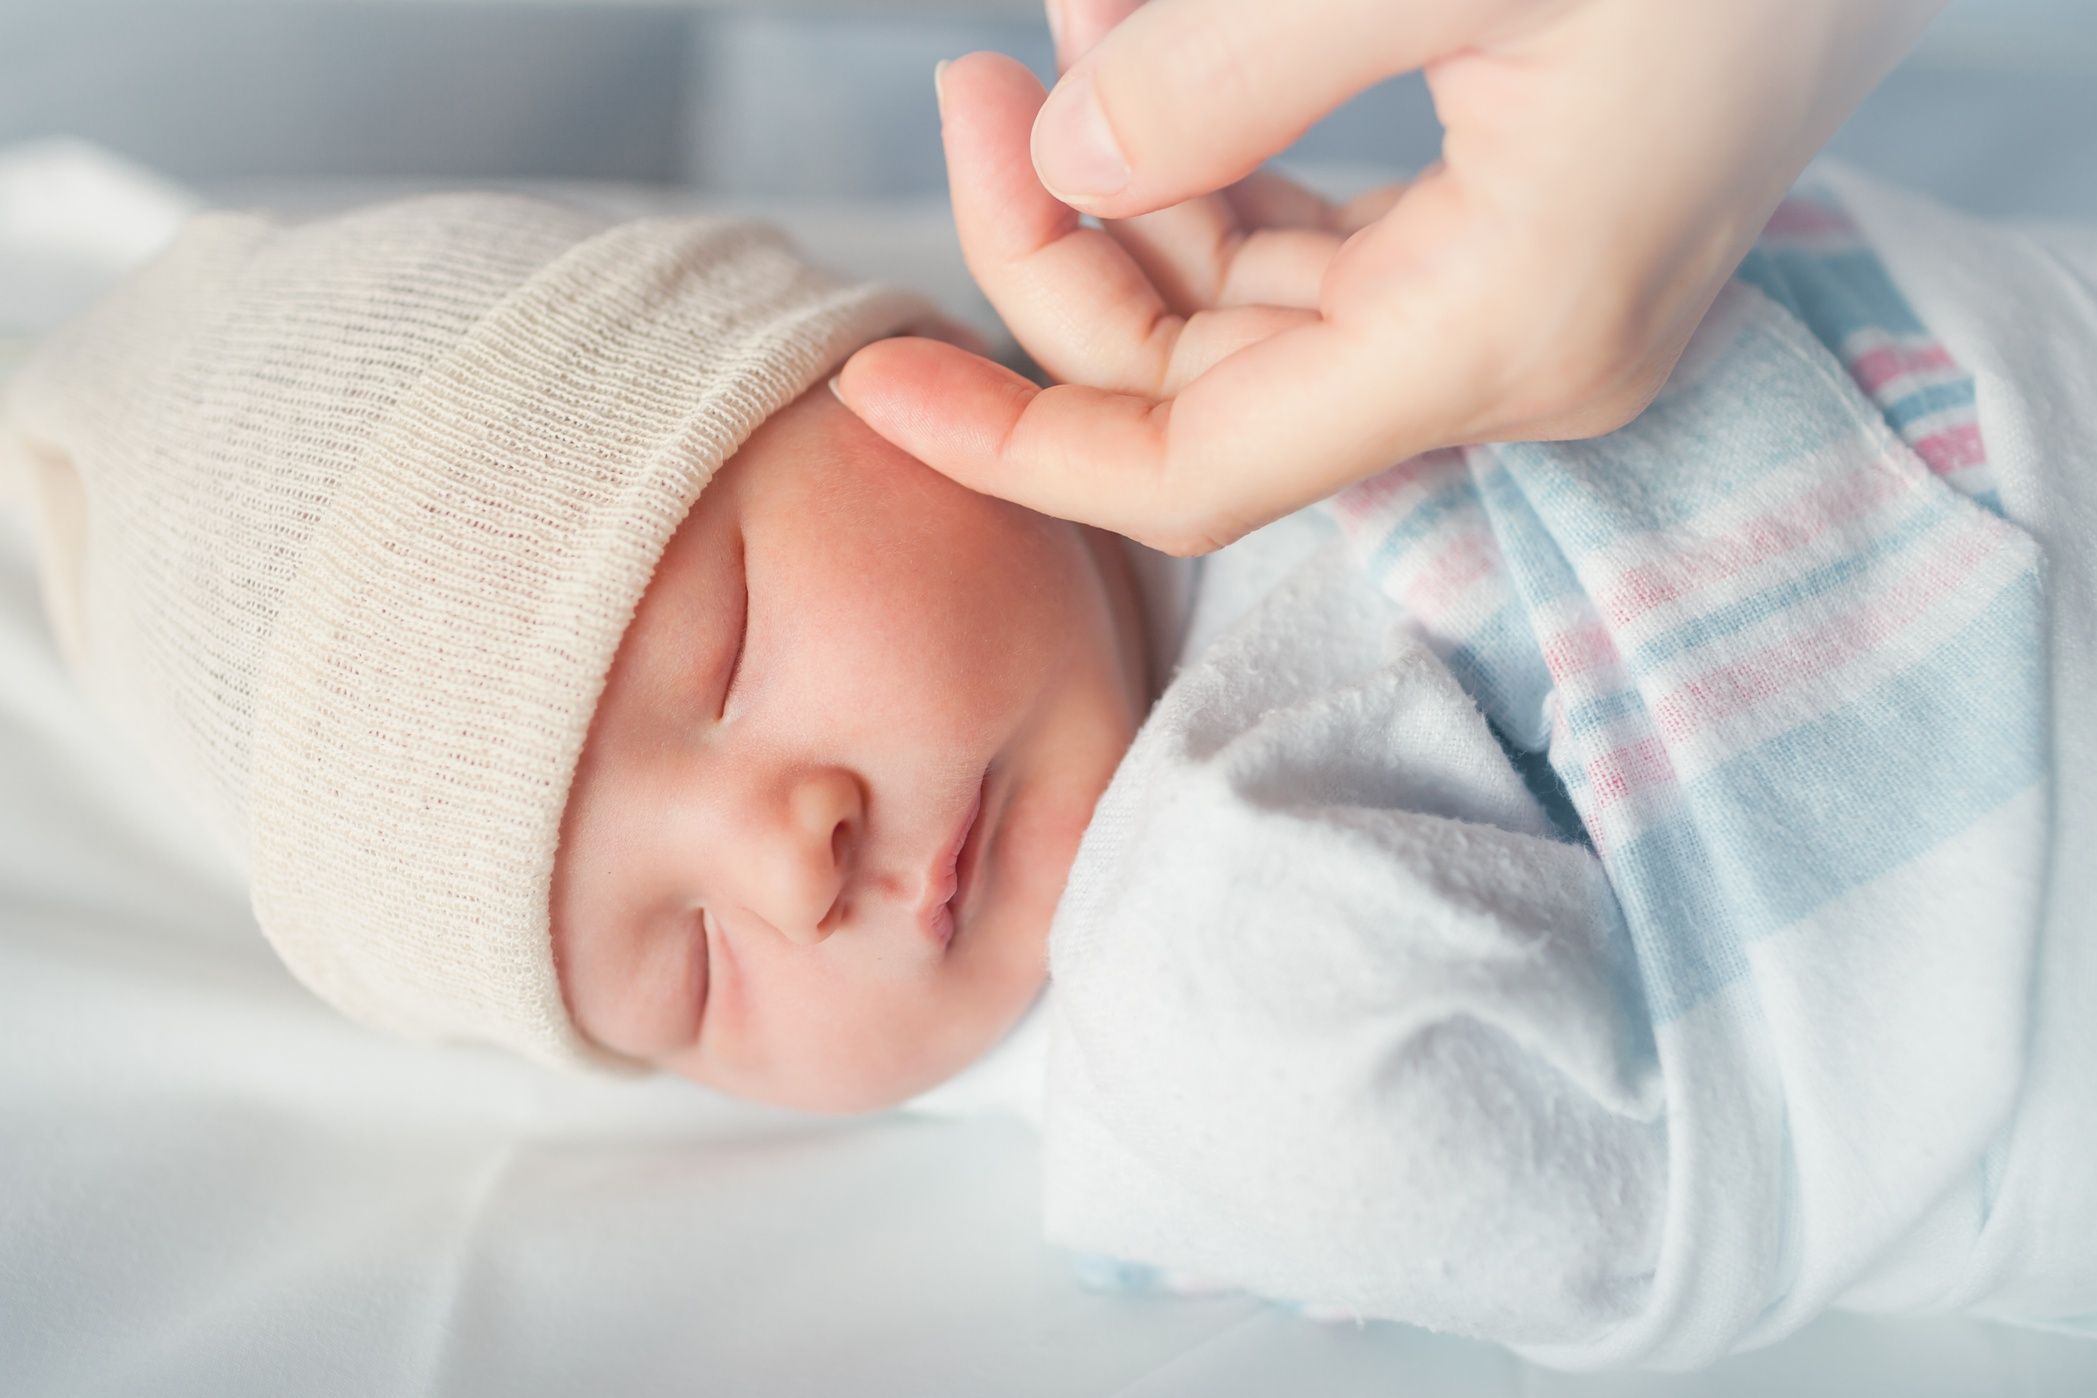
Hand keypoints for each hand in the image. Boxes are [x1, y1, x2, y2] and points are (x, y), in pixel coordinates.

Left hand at [835, 0, 1943, 555]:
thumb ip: (1228, 74)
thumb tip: (1066, 163)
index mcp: (1499, 333)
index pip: (1191, 471)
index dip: (1014, 446)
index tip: (873, 384)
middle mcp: (1511, 357)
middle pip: (1203, 383)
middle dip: (1058, 248)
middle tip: (973, 89)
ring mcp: (1521, 305)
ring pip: (1252, 307)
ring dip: (1135, 186)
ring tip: (1056, 34)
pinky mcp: (1523, 240)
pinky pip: (1319, 244)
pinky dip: (1222, 160)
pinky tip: (1152, 54)